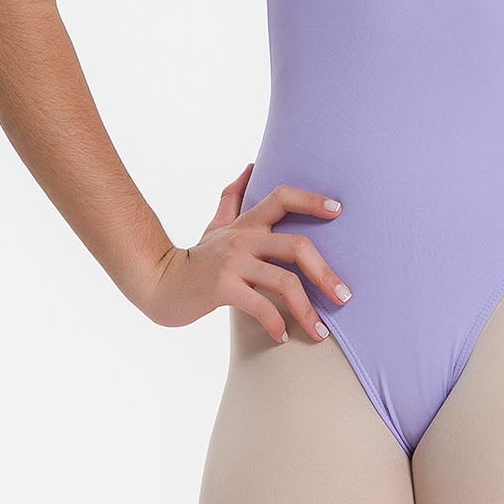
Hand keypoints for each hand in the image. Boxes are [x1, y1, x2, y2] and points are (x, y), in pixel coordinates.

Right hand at [140, 164, 350, 341]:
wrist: (159, 283)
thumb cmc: (196, 257)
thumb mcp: (216, 224)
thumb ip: (234, 197)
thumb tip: (250, 166)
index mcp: (247, 224)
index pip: (283, 197)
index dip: (311, 199)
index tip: (339, 210)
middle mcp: (243, 239)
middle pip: (296, 246)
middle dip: (325, 272)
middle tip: (344, 296)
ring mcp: (233, 263)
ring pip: (284, 281)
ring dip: (307, 309)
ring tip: (320, 331)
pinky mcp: (221, 288)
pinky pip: (259, 305)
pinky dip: (275, 323)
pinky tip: (283, 336)